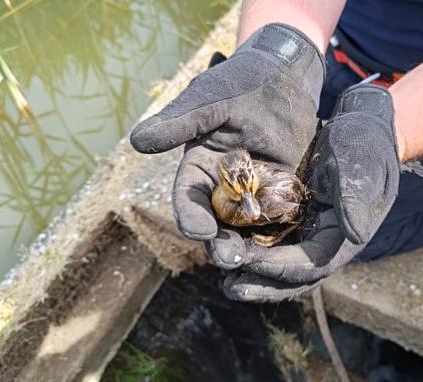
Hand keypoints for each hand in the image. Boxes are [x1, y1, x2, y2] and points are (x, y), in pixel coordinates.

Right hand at [130, 24, 324, 258]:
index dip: (190, 215)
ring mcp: (252, 192)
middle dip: (219, 242)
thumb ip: (179, 122)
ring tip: (253, 263)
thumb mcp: (208, 100)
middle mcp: (221, 186)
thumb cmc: (239, 82)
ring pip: (246, 227)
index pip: (187, 197)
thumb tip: (137, 142)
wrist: (283, 76)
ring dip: (247, 246)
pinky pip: (278, 218)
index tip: (198, 231)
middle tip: (228, 259)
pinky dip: (279, 233)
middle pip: (215, 221)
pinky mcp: (280, 193)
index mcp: (197, 166)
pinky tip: (285, 249)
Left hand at [219, 84, 400, 301]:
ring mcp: (306, 233)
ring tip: (225, 280)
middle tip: (232, 287)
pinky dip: (249, 250)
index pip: (311, 264)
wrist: (359, 126)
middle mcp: (324, 241)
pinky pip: (269, 243)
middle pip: (293, 276)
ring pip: (278, 265)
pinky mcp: (291, 220)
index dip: (281, 268)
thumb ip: (355, 199)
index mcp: (342, 235)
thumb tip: (355, 236)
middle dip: (263, 283)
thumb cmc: (361, 144)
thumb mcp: (360, 166)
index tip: (251, 262)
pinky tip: (225, 248)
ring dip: (253, 274)